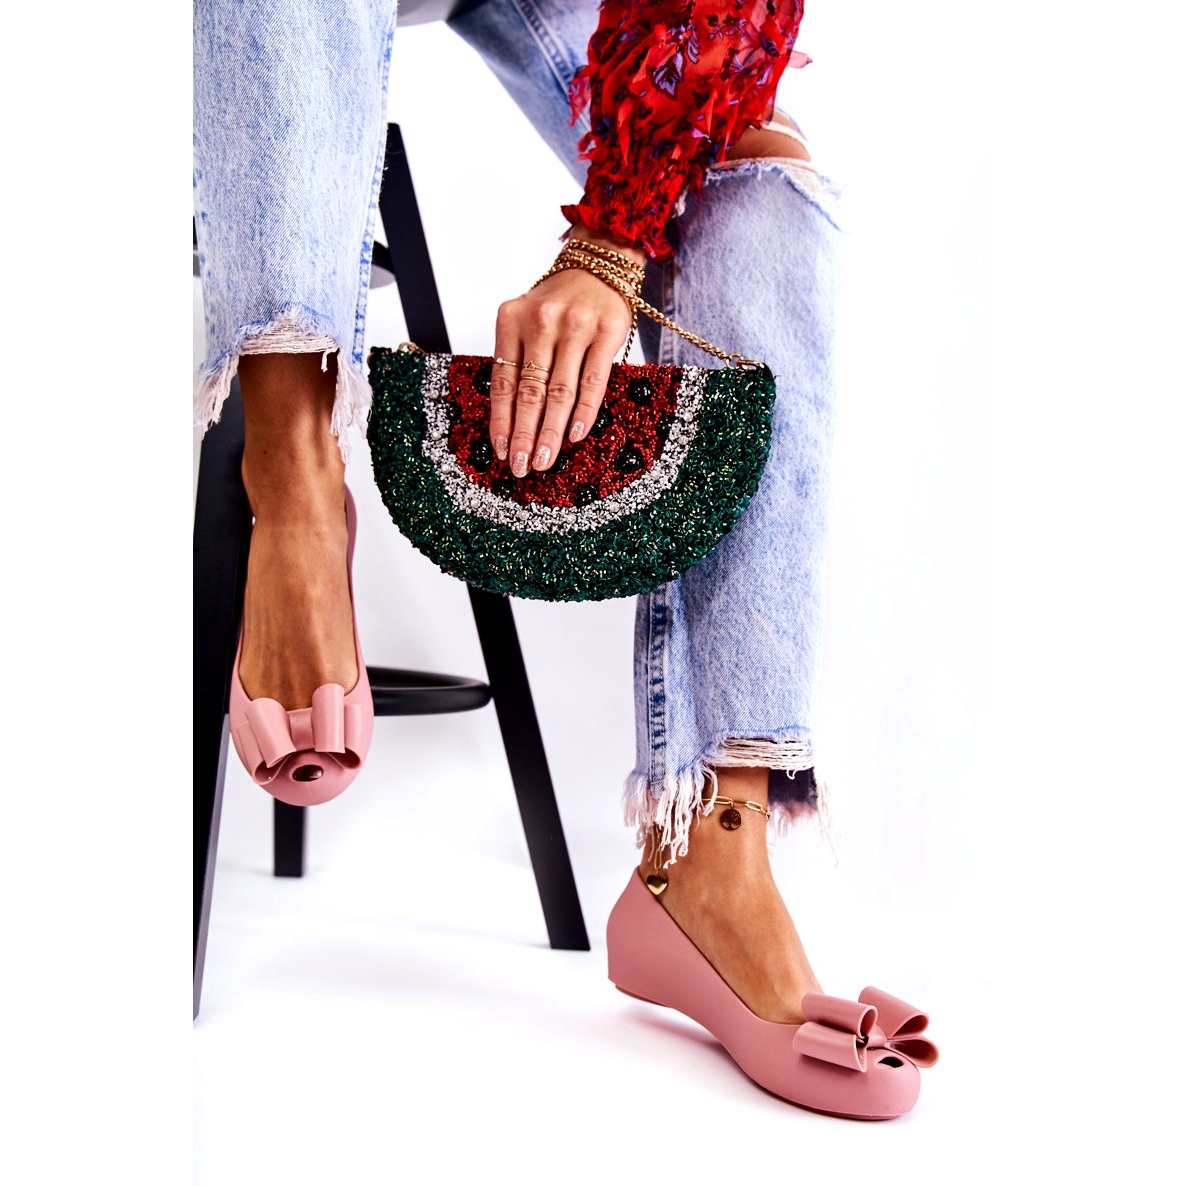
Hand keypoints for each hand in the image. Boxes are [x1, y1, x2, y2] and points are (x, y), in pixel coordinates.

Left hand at [490, 229, 644, 476]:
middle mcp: (541, 322)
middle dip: (524, 434)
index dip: (502, 420)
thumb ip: (520, 360)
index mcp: (512, 320)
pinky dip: (584, 410)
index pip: (503, 381)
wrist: (600, 264)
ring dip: (552, 431)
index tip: (501, 450)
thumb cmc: (560, 302)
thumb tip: (514, 420)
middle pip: (530, 391)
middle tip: (521, 465)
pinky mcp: (606, 332)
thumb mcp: (528, 321)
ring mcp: (575, 327)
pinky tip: (576, 435)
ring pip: (559, 391)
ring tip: (544, 458)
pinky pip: (593, 380)